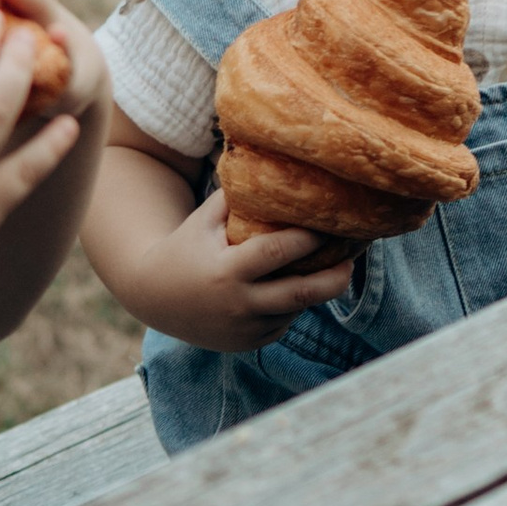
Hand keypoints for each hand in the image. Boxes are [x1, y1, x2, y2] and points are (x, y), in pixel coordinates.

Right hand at [123, 177, 358, 353]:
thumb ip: (236, 197)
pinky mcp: (249, 344)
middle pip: (302, 294)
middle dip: (335, 278)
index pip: (277, 253)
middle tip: (353, 260)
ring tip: (335, 267)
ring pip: (295, 309)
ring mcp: (245, 329)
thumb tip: (272, 161)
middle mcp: (239, 305)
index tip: (331, 224)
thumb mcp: (204, 219)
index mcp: (227, 271)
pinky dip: (291, 306)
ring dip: (314, 290)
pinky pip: (283, 323)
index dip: (309, 238)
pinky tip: (294, 287)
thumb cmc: (186, 246)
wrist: (153, 296)